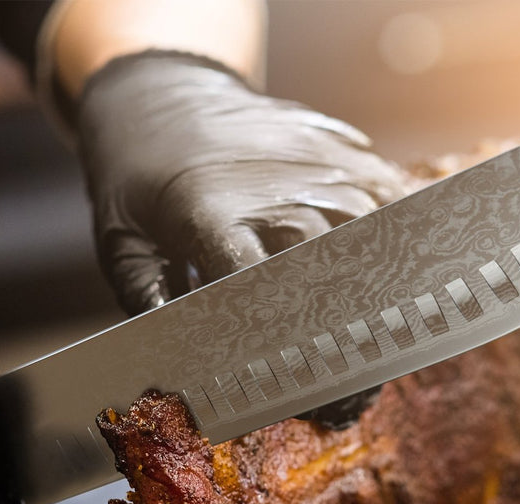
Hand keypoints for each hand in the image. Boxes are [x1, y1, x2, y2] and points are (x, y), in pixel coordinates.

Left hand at [75, 51, 405, 427]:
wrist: (161, 94)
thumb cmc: (136, 178)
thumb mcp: (122, 241)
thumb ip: (148, 299)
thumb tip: (173, 356)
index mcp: (210, 214)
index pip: (261, 289)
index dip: (287, 344)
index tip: (305, 387)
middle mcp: (272, 189)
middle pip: (329, 271)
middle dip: (343, 339)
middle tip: (349, 394)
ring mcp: (313, 165)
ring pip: (370, 236)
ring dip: (379, 295)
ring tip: (377, 348)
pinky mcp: (339, 151)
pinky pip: (389, 197)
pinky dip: (396, 241)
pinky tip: (398, 281)